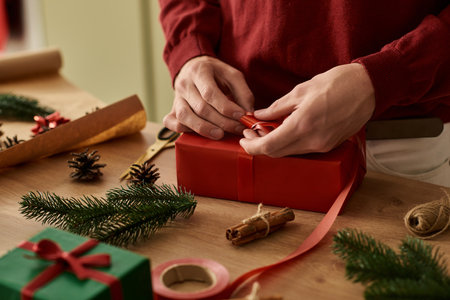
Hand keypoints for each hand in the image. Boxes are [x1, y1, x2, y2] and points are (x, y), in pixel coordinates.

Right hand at [163, 56, 253, 139]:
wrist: (193, 68)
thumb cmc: (216, 74)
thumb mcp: (232, 75)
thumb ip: (243, 93)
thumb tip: (249, 114)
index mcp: (200, 72)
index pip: (210, 93)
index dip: (226, 107)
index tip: (241, 116)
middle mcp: (184, 84)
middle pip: (201, 108)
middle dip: (221, 121)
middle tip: (237, 129)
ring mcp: (176, 98)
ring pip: (185, 116)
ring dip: (204, 129)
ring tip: (220, 135)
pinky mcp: (172, 109)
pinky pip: (172, 122)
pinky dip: (183, 130)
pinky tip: (198, 134)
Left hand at [240, 63, 374, 156]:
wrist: (369, 88)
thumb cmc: (338, 83)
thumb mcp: (301, 90)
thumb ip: (277, 107)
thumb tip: (260, 116)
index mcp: (303, 125)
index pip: (269, 147)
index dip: (252, 146)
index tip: (244, 139)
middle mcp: (313, 141)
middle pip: (277, 153)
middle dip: (260, 145)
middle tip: (251, 132)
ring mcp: (322, 145)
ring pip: (289, 152)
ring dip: (274, 144)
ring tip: (266, 128)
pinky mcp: (329, 145)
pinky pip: (302, 149)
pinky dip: (289, 142)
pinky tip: (284, 130)